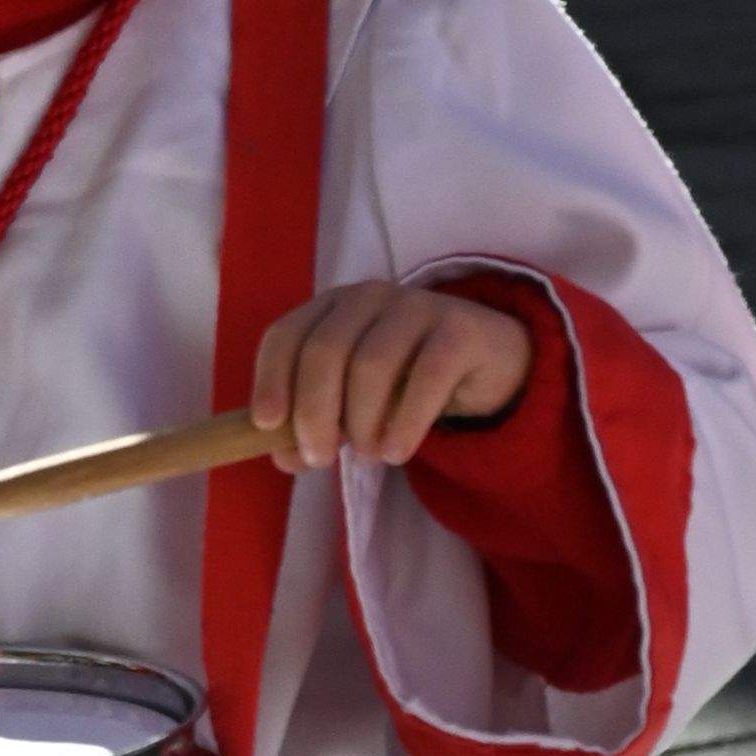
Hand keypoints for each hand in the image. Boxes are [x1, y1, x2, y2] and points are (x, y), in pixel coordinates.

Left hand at [250, 276, 530, 470]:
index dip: (271, 379)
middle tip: (319, 457)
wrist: (487, 362)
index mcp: (331, 308)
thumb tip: (285, 458)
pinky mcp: (460, 330)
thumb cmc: (404, 381)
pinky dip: (405, 422)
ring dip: (362, 421)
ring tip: (366, 455)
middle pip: (325, 350)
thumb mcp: (354, 401)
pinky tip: (396, 451)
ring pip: (372, 364)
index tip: (268, 425)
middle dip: (314, 412)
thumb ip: (317, 424)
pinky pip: (426, 376)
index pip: (286, 334)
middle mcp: (369, 297)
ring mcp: (416, 307)